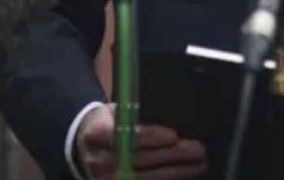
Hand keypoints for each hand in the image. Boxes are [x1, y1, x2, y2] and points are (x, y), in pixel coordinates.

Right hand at [74, 104, 207, 179]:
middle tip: (197, 149)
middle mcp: (98, 160)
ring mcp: (105, 179)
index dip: (150, 137)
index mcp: (96, 133)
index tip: (173, 135)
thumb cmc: (108, 122)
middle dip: (172, 155)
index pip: (124, 136)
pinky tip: (184, 174)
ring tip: (199, 163)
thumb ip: (134, 114)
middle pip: (140, 159)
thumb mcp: (115, 111)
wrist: (84, 144)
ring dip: (176, 171)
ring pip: (145, 177)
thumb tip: (170, 114)